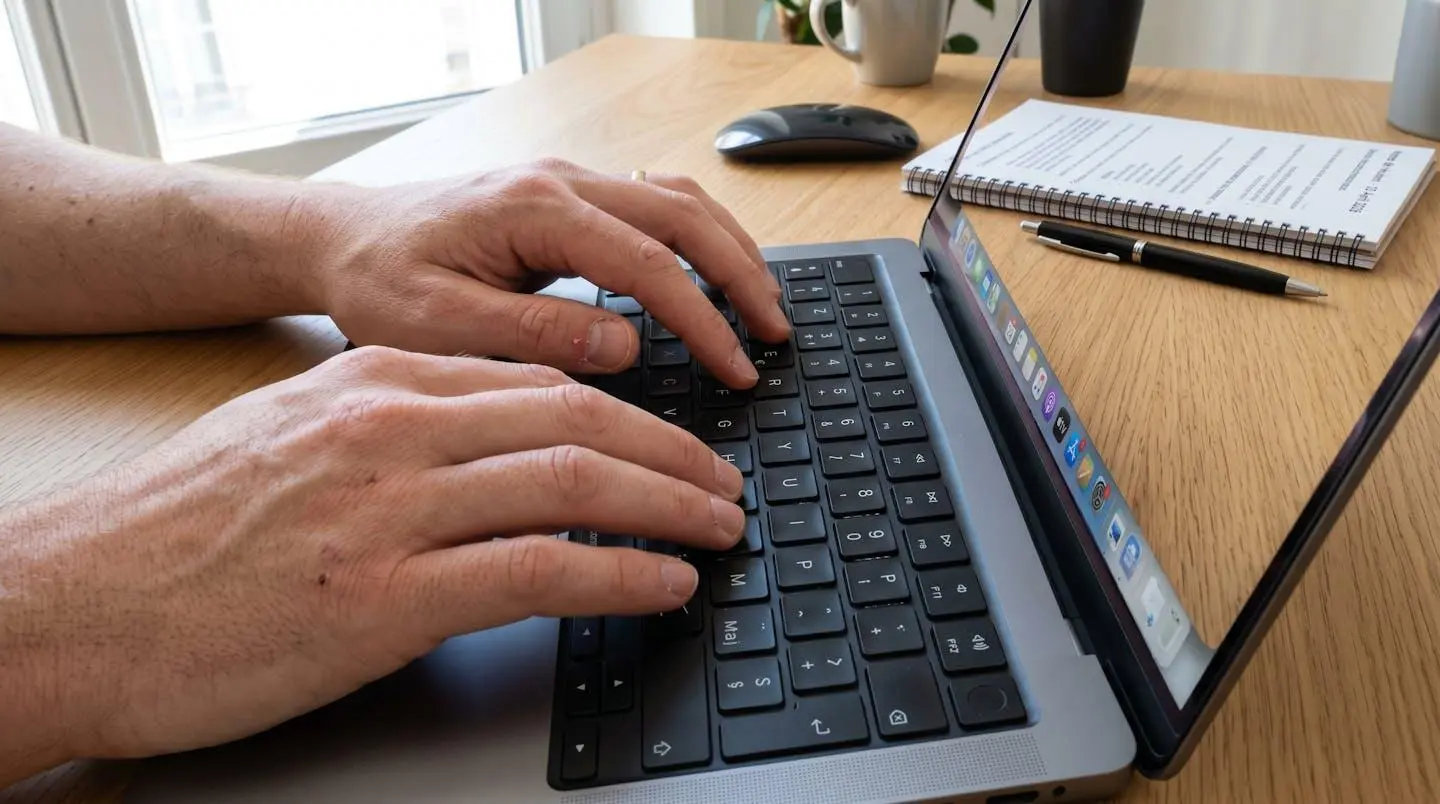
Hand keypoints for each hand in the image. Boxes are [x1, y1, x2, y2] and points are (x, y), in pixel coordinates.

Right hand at [0, 347, 744, 766]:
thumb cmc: (172, 534)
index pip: (538, 379)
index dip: (627, 413)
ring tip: (718, 529)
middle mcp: (392, 428)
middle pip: (576, 417)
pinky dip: (621, 574)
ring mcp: (391, 508)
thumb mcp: (287, 441)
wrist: (72, 605)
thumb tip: (477, 446)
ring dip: (669, 506)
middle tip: (724, 484)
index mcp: (374, 385)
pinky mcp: (384, 597)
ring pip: (575, 481)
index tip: (671, 442)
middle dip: (672, 453)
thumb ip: (385, 429)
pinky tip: (663, 587)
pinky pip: (540, 570)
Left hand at [308, 159, 788, 387]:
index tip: (736, 367)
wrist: (339, 237)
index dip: (701, 319)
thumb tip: (625, 346)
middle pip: (683, 215)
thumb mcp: (436, 323)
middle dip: (740, 275)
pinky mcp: (567, 198)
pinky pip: (654, 205)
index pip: (647, 262)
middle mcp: (561, 182)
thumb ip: (533, 334)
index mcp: (534, 209)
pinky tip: (715, 274)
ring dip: (730, 249)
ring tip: (765, 306)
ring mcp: (568, 182)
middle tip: (777, 335)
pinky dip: (698, 238)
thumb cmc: (377, 280)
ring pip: (678, 199)